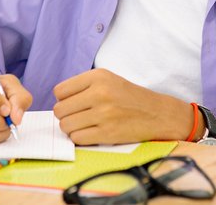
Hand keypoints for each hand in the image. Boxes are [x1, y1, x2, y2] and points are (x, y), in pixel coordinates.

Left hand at [52, 69, 192, 144]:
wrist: (158, 114)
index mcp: (98, 77)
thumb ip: (83, 85)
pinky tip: (91, 133)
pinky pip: (77, 138)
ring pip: (66, 125)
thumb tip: (58, 100)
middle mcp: (100, 93)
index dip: (64, 100)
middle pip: (60, 110)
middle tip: (79, 116)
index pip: (60, 91)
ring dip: (72, 128)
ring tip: (85, 125)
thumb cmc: (130, 97)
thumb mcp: (109, 79)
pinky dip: (80, 138)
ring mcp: (103, 114)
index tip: (74, 103)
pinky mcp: (107, 133)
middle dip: (66, 116)